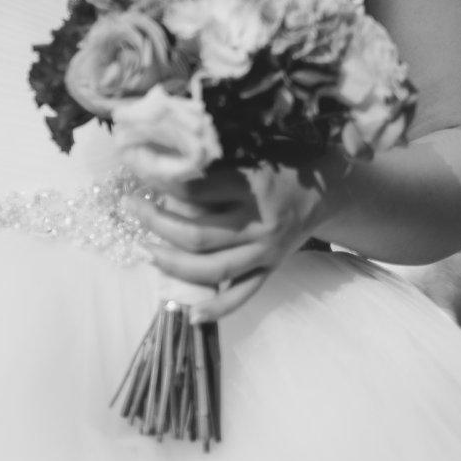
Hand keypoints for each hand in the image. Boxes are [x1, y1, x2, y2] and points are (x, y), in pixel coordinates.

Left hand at [129, 162, 340, 320]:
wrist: (329, 187)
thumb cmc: (285, 159)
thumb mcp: (253, 146)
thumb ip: (216, 156)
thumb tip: (166, 158)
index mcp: (253, 186)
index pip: (195, 189)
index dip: (161, 181)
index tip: (137, 170)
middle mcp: (259, 224)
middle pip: (197, 236)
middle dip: (155, 224)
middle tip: (130, 208)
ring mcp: (265, 252)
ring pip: (211, 269)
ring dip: (172, 263)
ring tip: (146, 249)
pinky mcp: (271, 269)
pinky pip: (242, 295)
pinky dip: (218, 310)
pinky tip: (191, 314)